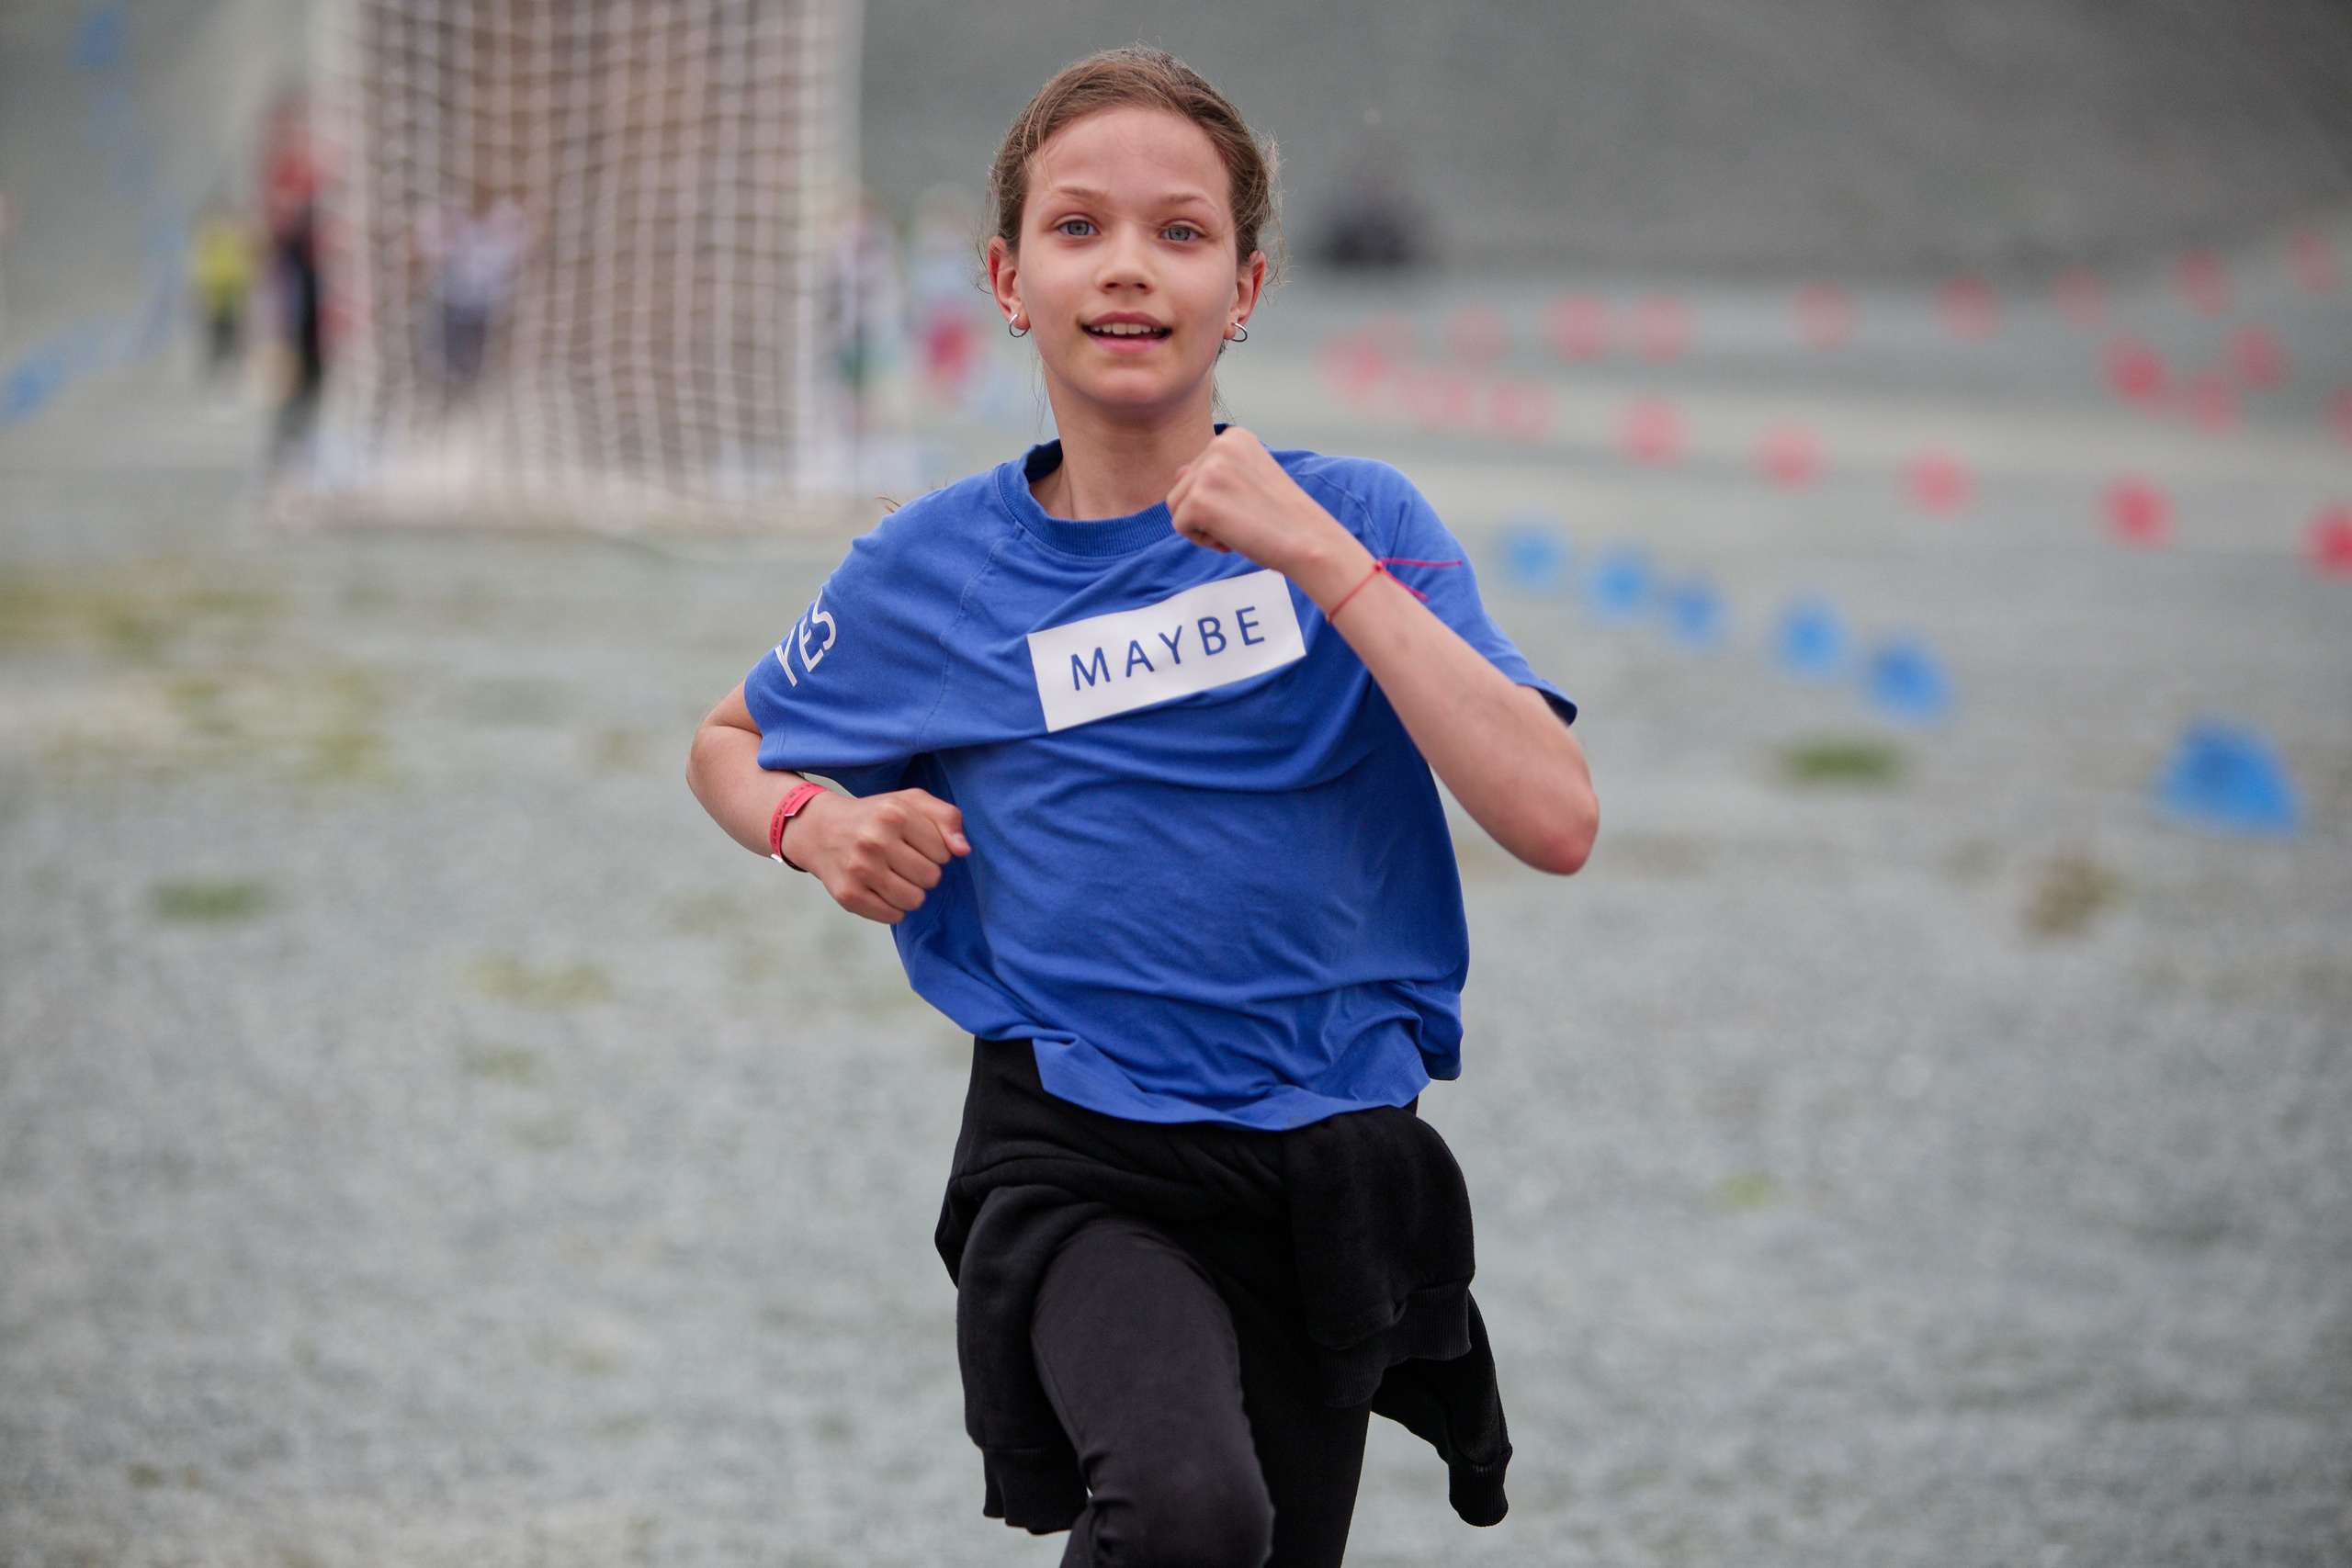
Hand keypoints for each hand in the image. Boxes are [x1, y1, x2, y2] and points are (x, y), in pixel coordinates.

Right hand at [781, 787, 969, 924]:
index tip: (915, 844)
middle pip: (931, 878)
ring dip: (911, 892)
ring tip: (894, 876)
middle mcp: (875, 840)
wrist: (820, 830)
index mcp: (894, 813)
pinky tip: (880, 889)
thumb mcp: (911, 802)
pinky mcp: (848, 895)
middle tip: (903, 861)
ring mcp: (859, 869)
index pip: (944, 852)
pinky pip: (893, 916)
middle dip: (924, 873)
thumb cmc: (875, 817)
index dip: (935, 851)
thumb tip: (963, 850)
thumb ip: (946, 817)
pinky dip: (892, 907)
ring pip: (915, 900)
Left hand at [1166, 428, 1367, 597]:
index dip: (1220, 499)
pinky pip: (1179, 526)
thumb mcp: (1248, 482)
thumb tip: (1177, 473)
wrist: (1309, 541)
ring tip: (1238, 527)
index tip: (1251, 504)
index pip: (1197, 471)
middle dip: (1208, 513)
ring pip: (1176, 506)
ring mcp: (1208, 470)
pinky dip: (1202, 541)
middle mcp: (1219, 444)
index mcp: (1233, 436)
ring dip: (1202, 526)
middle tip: (1247, 519)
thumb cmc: (1282, 517)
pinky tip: (1233, 536)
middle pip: (1182, 487)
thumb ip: (1212, 472)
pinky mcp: (1199, 499)